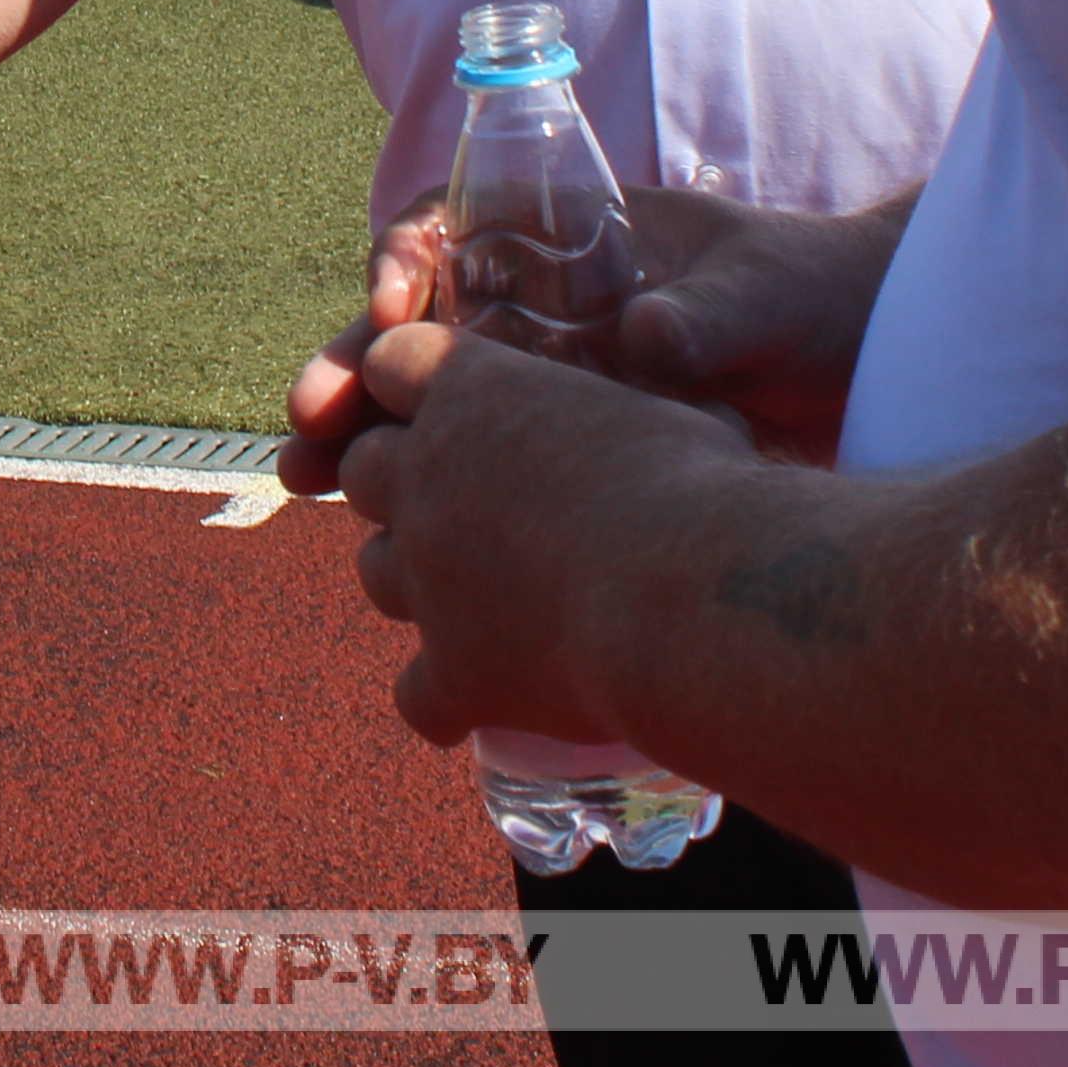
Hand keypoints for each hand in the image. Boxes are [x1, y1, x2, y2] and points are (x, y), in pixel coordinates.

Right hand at [319, 190, 900, 463]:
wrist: (887, 370)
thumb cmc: (825, 297)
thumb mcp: (771, 292)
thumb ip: (708, 312)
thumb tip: (648, 339)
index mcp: (572, 239)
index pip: (454, 232)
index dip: (404, 260)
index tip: (389, 302)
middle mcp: (546, 306)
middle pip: (421, 327)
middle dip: (353, 367)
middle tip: (305, 420)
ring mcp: (555, 382)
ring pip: (433, 405)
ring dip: (367, 437)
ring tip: (307, 479)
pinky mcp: (574, 455)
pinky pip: (481, 470)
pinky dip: (426, 496)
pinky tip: (385, 540)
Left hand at [333, 322, 756, 749]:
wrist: (693, 602)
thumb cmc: (702, 490)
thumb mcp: (664, 417)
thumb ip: (620, 416)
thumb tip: (676, 424)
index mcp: (472, 391)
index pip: (392, 364)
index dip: (417, 387)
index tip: (459, 410)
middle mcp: (425, 477)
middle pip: (365, 469)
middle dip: (405, 486)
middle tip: (473, 510)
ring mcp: (427, 579)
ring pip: (378, 570)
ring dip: (420, 583)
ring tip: (489, 601)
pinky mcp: (451, 673)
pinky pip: (416, 693)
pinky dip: (449, 699)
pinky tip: (493, 702)